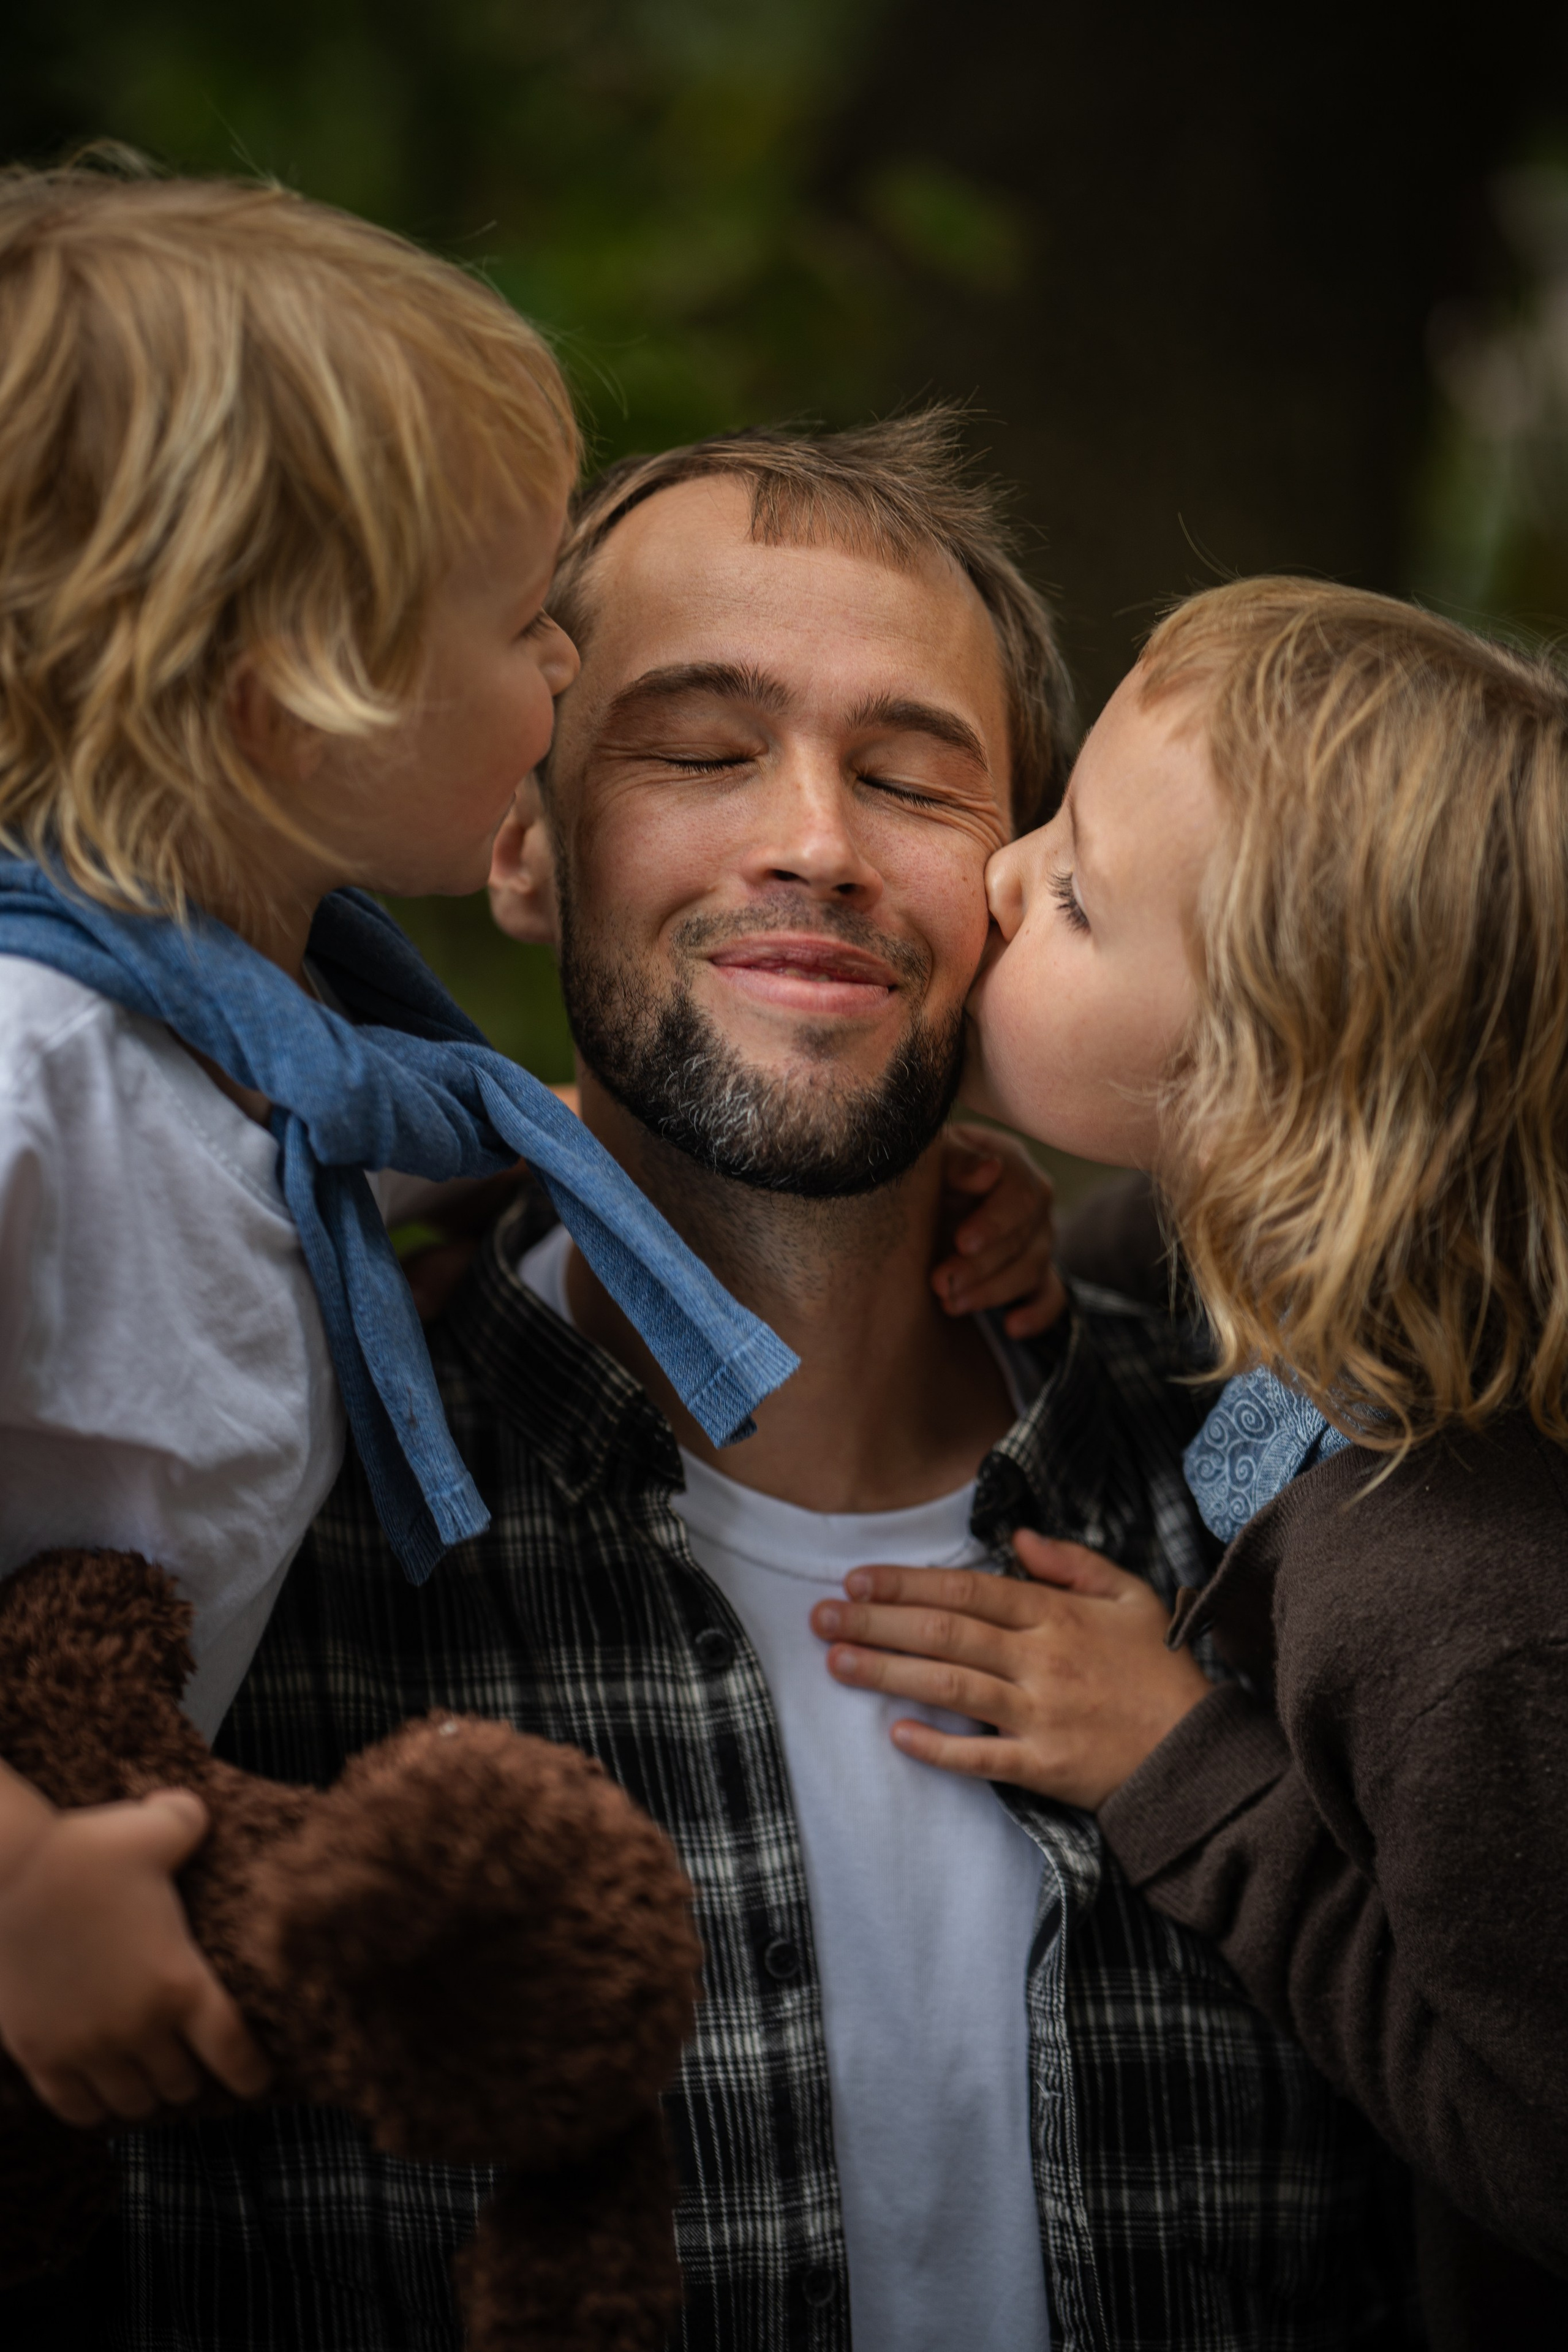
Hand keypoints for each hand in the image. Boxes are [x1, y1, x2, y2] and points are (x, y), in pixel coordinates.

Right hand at [0, 1786, 272, 2126]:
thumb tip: (197, 1815)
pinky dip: (93, 2107)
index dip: (250, 2072)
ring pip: (132, 2102)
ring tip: (145, 2073)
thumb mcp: (158, 1827)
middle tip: (188, 2057)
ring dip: (144, 2092)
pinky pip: (76, 2108)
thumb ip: (190, 1822)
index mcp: (179, 1981)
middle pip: (180, 2083)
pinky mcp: (39, 2054)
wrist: (8, 1873)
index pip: (231, 2050)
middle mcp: (138, 2026)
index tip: (258, 2081)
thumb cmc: (88, 1848)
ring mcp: (86, 2046)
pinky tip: (99, 2091)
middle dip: (189, 2073)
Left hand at [810, 1529, 1209, 1809]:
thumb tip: (1017, 1536)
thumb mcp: (1129, 1595)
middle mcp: (1041, 1659)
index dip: (906, 1584)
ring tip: (836, 1662)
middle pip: (944, 1634)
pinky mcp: (1044, 1766)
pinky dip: (937, 1747)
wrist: (1197, 1751)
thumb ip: (1071, 1562)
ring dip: (887, 1673)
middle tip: (820, 1617)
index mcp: (1055, 1615)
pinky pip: (980, 1758)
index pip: (965, 1591)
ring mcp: (1040, 1714)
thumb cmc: (1158, 1669)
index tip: (856, 1580)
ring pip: (950, 1687)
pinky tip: (896, 1733)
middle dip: (876, 1622)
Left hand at [933, 1125, 1065, 1337]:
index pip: (1020, 1195)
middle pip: (1024, 1239)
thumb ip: (959, 1161)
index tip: (961, 1242)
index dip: (994, 1222)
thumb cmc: (925, 1172)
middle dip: (980, 1266)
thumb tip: (990, 1170)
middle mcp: (1033, 1203)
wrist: (921, 1198)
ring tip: (951, 1304)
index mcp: (1012, 1166)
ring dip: (993, 1292)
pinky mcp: (1035, 1273)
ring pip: (1032, 1270)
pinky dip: (1038, 1314)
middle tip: (940, 1284)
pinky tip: (1012, 1328)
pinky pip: (1051, 1297)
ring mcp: (1039, 1239)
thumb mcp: (934, 1157)